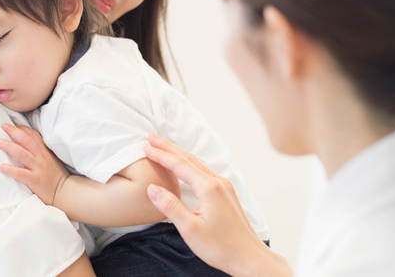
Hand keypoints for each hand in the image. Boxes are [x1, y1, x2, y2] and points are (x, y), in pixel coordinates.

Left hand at [0, 123, 68, 205]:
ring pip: (23, 154)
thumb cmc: (56, 175)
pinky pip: (21, 174)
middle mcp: (41, 157)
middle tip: (4, 126)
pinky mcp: (35, 180)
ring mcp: (38, 168)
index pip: (34, 135)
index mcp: (45, 151)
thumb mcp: (52, 158)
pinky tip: (2, 167)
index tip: (13, 125)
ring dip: (10, 147)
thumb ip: (41, 150)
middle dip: (14, 132)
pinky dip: (11, 170)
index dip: (23, 129)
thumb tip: (27, 143)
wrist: (64, 191)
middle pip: (27, 141)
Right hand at [144, 134, 292, 276]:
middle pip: (189, 158)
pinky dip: (190, 163)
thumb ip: (170, 206)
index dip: (161, 155)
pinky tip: (185, 165)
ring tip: (163, 146)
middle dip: (168, 147)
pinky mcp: (226, 192)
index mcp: (209, 188)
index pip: (180, 165)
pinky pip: (205, 171)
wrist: (248, 256)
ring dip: (179, 154)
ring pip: (198, 163)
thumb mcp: (190, 229)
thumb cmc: (220, 247)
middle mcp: (218, 182)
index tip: (145, 147)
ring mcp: (224, 186)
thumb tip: (153, 188)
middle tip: (151, 137)